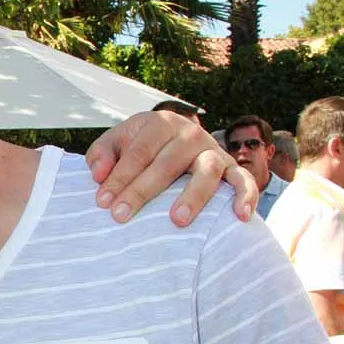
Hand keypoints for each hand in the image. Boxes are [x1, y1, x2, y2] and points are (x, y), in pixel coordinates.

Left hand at [86, 111, 257, 225]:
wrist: (172, 140)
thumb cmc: (138, 148)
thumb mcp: (116, 143)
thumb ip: (102, 154)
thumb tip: (97, 174)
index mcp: (161, 123)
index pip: (138, 153)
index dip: (119, 177)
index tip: (102, 202)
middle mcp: (190, 134)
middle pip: (167, 164)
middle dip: (142, 191)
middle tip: (121, 216)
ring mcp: (213, 150)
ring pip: (207, 171)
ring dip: (193, 196)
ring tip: (176, 220)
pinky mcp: (231, 168)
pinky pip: (243, 180)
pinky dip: (246, 196)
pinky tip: (240, 215)